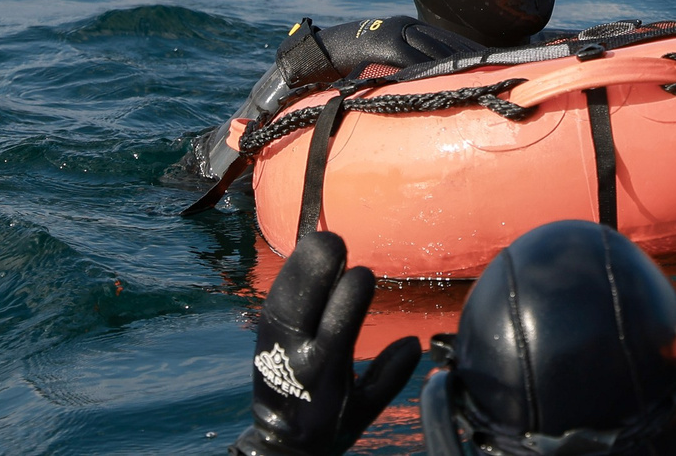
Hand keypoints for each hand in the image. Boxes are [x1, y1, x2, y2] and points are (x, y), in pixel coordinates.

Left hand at [230, 231, 420, 455]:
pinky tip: (304, 256)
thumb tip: (414, 342)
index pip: (340, 319)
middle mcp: (297, 354)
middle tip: (337, 245)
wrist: (279, 443)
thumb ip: (391, 375)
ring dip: (301, 263)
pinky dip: (290, 274)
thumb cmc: (329, 424)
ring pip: (284, 294)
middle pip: (303, 301)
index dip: (355, 289)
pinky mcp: (262, 337)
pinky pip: (275, 298)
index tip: (365, 275)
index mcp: (326, 371)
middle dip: (318, 268)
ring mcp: (274, 344)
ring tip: (323, 240)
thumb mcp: (367, 409)